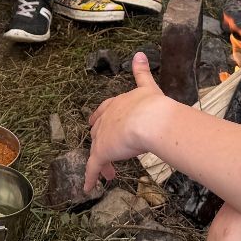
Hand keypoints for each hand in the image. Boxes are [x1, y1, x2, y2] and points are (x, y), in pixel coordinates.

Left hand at [85, 52, 171, 191]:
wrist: (148, 119)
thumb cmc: (152, 105)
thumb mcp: (148, 86)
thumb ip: (141, 72)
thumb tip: (139, 53)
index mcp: (117, 103)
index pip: (105, 110)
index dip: (102, 118)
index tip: (98, 123)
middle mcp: (106, 118)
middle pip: (98, 131)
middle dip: (102, 141)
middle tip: (107, 151)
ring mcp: (102, 136)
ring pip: (97, 151)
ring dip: (103, 162)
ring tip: (110, 174)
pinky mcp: (101, 152)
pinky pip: (93, 168)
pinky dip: (90, 177)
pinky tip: (88, 187)